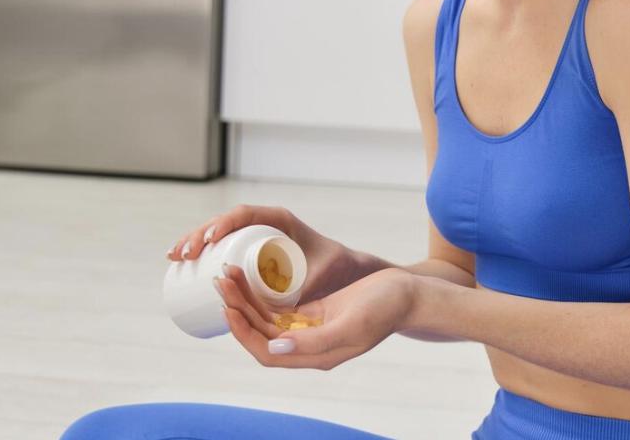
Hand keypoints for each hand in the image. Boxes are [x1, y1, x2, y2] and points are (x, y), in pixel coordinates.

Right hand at [167, 204, 357, 302]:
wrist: (343, 269)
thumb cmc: (335, 269)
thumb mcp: (321, 275)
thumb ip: (308, 289)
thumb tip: (284, 309)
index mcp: (279, 219)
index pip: (244, 214)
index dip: (223, 224)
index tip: (208, 242)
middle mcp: (264, 223)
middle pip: (224, 222)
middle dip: (199, 234)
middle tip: (183, 256)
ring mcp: (254, 235)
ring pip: (218, 232)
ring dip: (193, 240)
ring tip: (174, 257)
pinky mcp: (249, 249)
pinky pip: (220, 244)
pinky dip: (199, 248)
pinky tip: (180, 258)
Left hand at [215, 264, 414, 371]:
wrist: (407, 294)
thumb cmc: (385, 307)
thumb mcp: (352, 323)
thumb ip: (315, 340)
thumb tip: (276, 346)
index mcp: (317, 356)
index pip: (267, 353)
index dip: (244, 334)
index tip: (229, 308)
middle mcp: (309, 346)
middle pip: (261, 335)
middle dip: (239, 310)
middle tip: (222, 280)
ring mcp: (310, 330)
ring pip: (267, 320)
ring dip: (246, 300)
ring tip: (228, 274)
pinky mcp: (313, 313)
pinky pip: (280, 308)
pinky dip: (262, 295)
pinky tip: (249, 277)